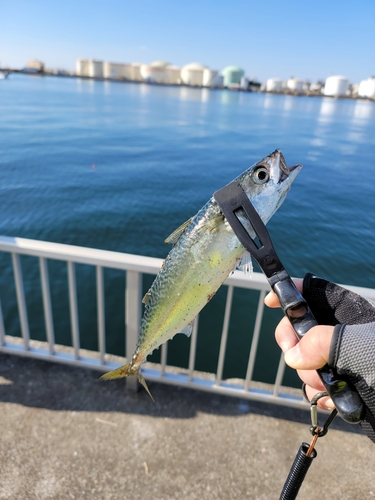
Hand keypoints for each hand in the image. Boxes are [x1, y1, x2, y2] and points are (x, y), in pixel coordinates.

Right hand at [264, 280, 334, 410]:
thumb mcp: (360, 346)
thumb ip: (323, 342)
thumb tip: (292, 356)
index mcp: (347, 313)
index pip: (312, 292)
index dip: (288, 292)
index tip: (267, 301)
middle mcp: (338, 333)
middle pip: (297, 328)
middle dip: (293, 346)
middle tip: (301, 360)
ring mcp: (336, 359)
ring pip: (302, 360)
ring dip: (309, 376)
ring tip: (329, 386)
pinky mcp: (337, 383)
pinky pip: (312, 385)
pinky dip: (316, 393)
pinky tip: (331, 398)